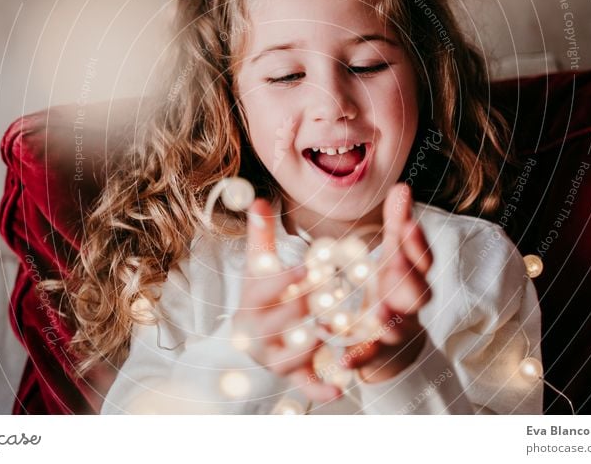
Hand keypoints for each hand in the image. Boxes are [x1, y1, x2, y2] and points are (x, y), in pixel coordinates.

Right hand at [232, 198, 342, 402]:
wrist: (255, 336)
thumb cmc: (263, 294)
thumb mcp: (259, 265)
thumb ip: (260, 235)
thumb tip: (258, 200)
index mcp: (249, 302)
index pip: (263, 290)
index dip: (285, 279)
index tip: (308, 268)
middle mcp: (256, 334)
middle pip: (281, 321)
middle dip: (306, 308)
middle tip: (334, 296)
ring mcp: (272, 358)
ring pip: (290, 356)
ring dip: (312, 345)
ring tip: (333, 332)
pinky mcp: (289, 378)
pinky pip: (303, 386)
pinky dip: (320, 389)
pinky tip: (341, 387)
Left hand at [341, 183, 432, 382]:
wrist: (394, 347)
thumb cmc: (391, 291)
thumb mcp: (393, 257)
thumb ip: (397, 226)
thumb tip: (403, 186)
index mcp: (411, 278)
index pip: (422, 259)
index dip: (417, 243)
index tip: (406, 222)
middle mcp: (408, 305)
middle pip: (419, 294)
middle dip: (410, 279)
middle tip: (397, 263)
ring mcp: (395, 331)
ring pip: (398, 327)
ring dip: (389, 320)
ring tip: (377, 312)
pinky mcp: (377, 354)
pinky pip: (370, 357)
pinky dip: (359, 358)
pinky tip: (344, 358)